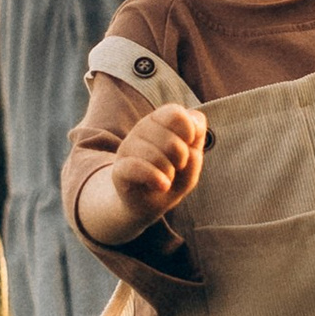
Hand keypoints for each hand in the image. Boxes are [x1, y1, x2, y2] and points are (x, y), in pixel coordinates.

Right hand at [91, 105, 207, 236]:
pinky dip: (156, 179)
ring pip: (157, 156)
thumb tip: (190, 151)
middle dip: (182, 158)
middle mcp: (141, 129)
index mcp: (160, 120)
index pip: (176, 113)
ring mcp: (128, 147)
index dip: (190, 130)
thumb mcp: (191, 167)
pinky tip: (163, 185)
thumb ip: (195, 154)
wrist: (146, 202)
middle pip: (171, 140)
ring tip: (166, 178)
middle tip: (176, 167)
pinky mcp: (119, 168)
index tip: (189, 144)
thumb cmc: (171, 177)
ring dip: (169, 173)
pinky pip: (138, 167)